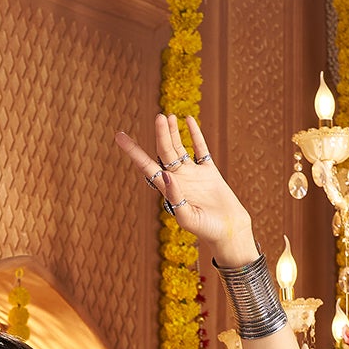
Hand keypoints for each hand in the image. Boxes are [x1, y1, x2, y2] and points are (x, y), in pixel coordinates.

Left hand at [115, 113, 256, 265]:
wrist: (228, 232)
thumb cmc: (206, 230)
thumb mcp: (188, 217)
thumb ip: (175, 198)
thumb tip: (166, 175)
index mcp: (168, 190)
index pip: (147, 167)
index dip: (134, 152)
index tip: (120, 136)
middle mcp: (178, 180)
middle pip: (165, 152)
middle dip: (161, 135)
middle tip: (159, 117)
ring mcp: (193, 174)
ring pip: (179, 148)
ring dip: (172, 133)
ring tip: (166, 116)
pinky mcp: (208, 172)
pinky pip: (200, 149)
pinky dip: (195, 134)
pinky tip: (188, 119)